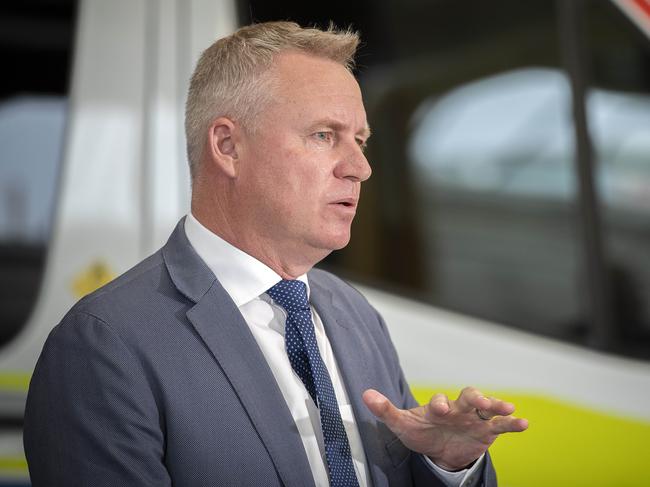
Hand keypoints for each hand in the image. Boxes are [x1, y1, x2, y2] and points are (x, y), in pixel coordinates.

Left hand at [362, 387, 527, 470]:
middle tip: (480, 401)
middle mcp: (458, 408)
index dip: (441, 402)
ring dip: (498, 405)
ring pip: (488, 407)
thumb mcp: (402, 425)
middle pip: (469, 395)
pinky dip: (513, 424)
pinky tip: (524, 424)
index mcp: (438, 405)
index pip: (440, 399)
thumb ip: (385, 410)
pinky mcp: (487, 432)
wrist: (438, 450)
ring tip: (509, 409)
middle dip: (475, 397)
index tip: (440, 410)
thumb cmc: (420, 432)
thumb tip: (365, 394)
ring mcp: (474, 419)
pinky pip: (501, 426)